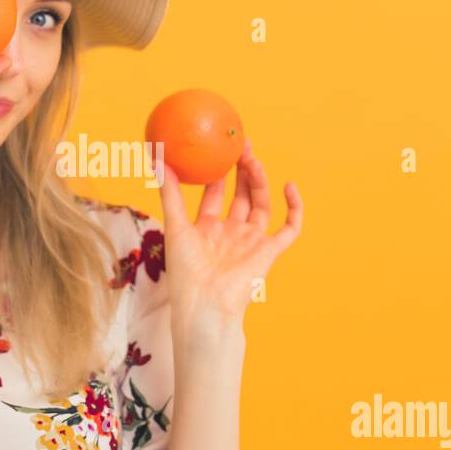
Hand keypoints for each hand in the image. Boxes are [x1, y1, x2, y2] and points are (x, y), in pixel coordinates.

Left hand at [151, 139, 302, 341]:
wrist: (206, 305)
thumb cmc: (186, 273)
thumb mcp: (176, 226)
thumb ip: (169, 193)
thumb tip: (156, 157)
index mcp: (207, 230)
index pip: (214, 195)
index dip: (216, 172)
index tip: (216, 149)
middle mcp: (231, 234)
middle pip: (240, 196)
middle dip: (241, 170)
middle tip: (239, 144)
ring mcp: (251, 242)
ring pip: (261, 205)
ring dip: (260, 181)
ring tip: (253, 158)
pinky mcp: (269, 252)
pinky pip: (290, 228)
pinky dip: (294, 208)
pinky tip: (289, 185)